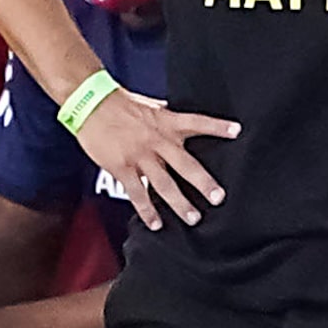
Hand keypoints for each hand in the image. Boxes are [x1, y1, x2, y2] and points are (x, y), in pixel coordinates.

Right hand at [69, 88, 236, 230]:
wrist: (91, 104)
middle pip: (186, 164)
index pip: (197, 122)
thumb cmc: (120, 103)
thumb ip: (167, 118)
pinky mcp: (123, 167)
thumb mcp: (151, 106)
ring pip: (164, 184)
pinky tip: (156, 223)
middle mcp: (157, 141)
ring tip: (193, 218)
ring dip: (180, 203)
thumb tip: (182, 120)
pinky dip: (147, 210)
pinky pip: (138, 193)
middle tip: (218, 198)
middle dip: (203, 183)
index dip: (217, 127)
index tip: (236, 131)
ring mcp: (140, 156)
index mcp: (166, 122)